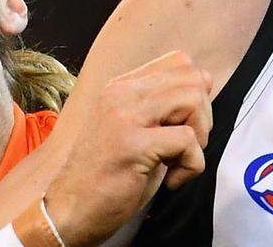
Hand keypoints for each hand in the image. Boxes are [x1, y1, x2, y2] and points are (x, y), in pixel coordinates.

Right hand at [43, 51, 212, 245]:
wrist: (69, 211)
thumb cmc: (105, 177)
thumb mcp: (132, 129)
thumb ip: (159, 107)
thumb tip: (202, 94)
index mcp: (121, 87)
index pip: (179, 62)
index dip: (195, 93)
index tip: (183, 124)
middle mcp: (121, 94)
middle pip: (192, 79)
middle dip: (203, 116)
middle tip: (185, 146)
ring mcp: (124, 117)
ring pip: (193, 101)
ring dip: (199, 136)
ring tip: (178, 159)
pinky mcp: (132, 145)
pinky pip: (188, 141)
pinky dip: (191, 165)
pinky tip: (171, 179)